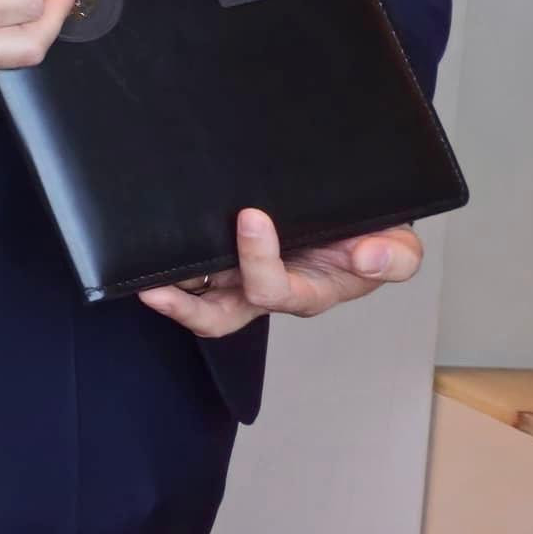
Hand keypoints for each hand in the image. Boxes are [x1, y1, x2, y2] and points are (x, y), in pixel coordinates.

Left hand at [142, 210, 422, 338]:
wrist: (358, 221)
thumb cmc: (373, 240)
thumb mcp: (396, 248)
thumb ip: (393, 257)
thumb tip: (370, 258)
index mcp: (307, 292)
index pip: (274, 290)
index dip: (258, 261)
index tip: (252, 216)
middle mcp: (266, 289)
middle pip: (219, 317)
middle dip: (187, 309)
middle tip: (157, 286)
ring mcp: (240, 276)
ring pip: (197, 298)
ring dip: (167, 292)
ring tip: (136, 278)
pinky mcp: (224, 257)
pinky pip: (191, 270)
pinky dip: (167, 264)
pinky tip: (142, 245)